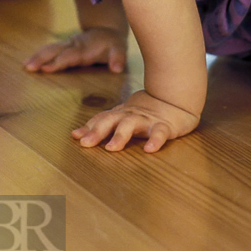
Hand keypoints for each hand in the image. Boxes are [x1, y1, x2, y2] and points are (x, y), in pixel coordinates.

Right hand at [23, 27, 126, 72]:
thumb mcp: (119, 49)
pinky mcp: (63, 46)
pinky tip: (28, 63)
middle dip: (41, 58)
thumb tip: (117, 69)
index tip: (47, 69)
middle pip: (54, 51)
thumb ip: (118, 58)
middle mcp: (73, 45)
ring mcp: (66, 45)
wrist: (105, 29)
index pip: (70, 56)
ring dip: (36, 56)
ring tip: (25, 66)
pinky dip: (38, 55)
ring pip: (49, 49)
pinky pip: (49, 50)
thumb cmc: (112, 43)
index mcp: (85, 49)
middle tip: (28, 67)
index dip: (59, 62)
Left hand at [72, 89, 199, 152]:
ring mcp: (147, 120)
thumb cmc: (144, 112)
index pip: (102, 119)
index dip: (89, 127)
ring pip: (132, 125)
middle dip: (98, 131)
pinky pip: (159, 133)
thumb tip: (75, 135)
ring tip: (111, 148)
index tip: (76, 137)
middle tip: (86, 143)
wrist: (176, 101)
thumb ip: (101, 125)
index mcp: (120, 114)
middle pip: (111, 120)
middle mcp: (130, 115)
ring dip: (120, 136)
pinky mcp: (165, 126)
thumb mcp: (121, 117)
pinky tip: (149, 149)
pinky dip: (155, 140)